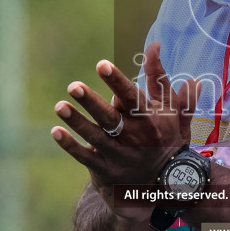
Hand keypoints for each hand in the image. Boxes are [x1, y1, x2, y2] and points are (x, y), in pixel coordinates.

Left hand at [51, 42, 199, 212]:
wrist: (168, 184)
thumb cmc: (168, 138)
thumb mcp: (173, 109)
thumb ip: (161, 78)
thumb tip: (154, 46)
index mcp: (150, 119)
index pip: (132, 98)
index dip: (117, 82)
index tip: (101, 65)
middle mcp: (135, 137)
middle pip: (111, 118)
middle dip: (91, 103)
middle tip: (73, 86)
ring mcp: (120, 156)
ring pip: (96, 137)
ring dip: (77, 122)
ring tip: (60, 107)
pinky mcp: (108, 171)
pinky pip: (86, 158)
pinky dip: (71, 146)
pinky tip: (56, 131)